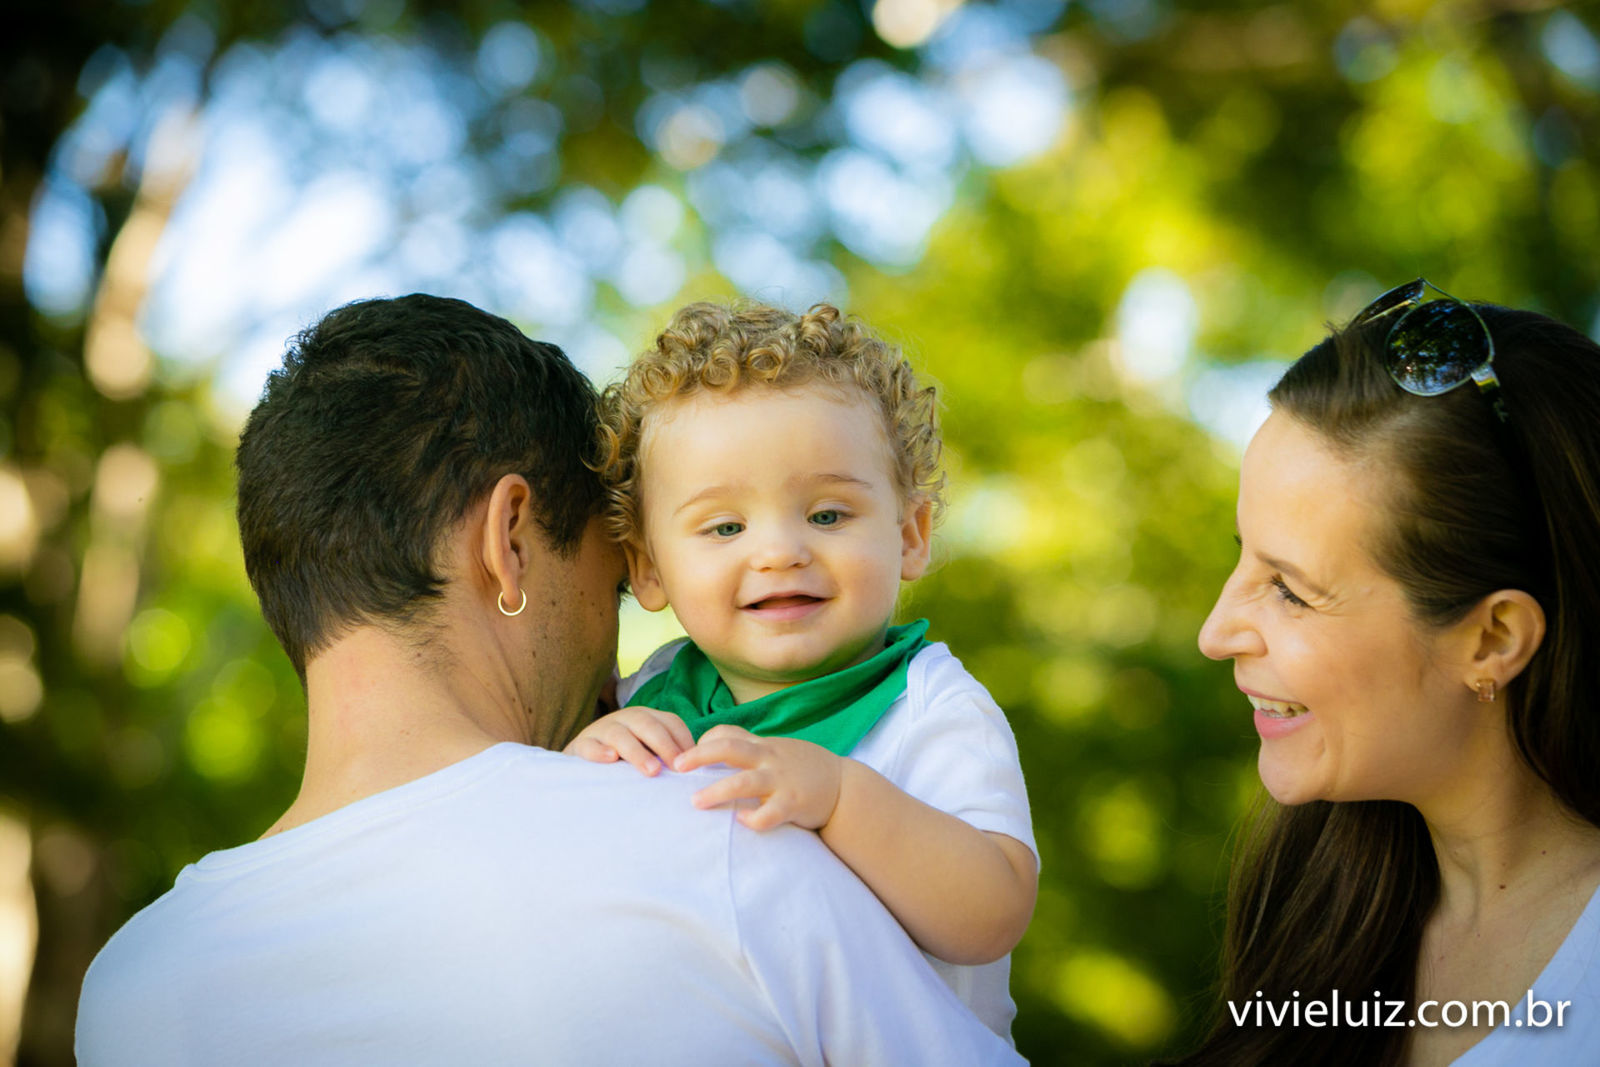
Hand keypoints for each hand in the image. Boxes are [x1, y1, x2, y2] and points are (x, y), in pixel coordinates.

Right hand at [563, 706, 693, 775]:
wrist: (581, 760)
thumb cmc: (624, 760)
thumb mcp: (647, 753)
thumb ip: (668, 757)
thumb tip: (698, 772)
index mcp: (647, 718)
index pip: (670, 722)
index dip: (683, 740)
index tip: (694, 763)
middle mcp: (626, 719)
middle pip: (647, 724)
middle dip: (664, 745)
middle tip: (676, 767)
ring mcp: (602, 730)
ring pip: (620, 734)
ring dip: (637, 752)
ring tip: (652, 771)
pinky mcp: (581, 744)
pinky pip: (589, 745)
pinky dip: (599, 751)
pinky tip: (610, 758)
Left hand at [674, 725, 843, 831]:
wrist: (844, 786)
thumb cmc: (803, 768)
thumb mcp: (776, 750)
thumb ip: (748, 748)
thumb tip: (712, 747)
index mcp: (763, 745)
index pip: (728, 733)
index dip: (704, 742)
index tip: (684, 758)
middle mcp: (770, 758)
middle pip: (729, 748)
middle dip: (701, 755)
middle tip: (677, 766)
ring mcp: (782, 780)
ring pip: (745, 782)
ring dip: (718, 790)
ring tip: (696, 802)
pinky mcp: (794, 803)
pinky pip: (770, 813)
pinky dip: (755, 818)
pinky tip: (743, 822)